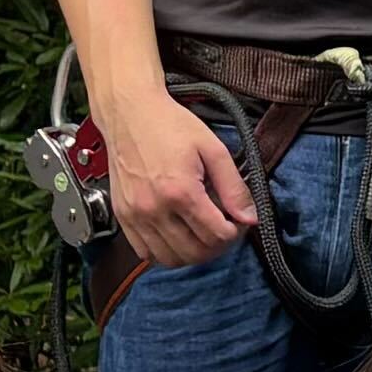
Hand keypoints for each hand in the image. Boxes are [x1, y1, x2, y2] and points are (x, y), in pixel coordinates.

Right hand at [103, 88, 254, 270]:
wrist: (129, 112)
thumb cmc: (170, 125)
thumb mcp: (212, 148)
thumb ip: (233, 187)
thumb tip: (249, 218)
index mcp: (181, 191)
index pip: (217, 236)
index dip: (235, 234)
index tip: (237, 222)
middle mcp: (154, 209)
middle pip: (195, 253)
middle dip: (217, 247)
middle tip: (223, 229)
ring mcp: (135, 215)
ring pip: (170, 259)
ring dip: (192, 254)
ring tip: (201, 233)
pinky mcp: (122, 216)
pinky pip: (145, 253)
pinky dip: (165, 253)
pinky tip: (177, 236)